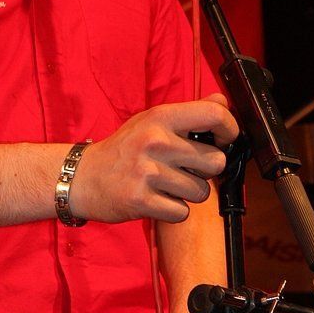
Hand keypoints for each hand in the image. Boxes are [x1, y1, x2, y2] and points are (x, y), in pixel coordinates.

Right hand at [70, 94, 236, 223]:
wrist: (84, 177)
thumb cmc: (123, 149)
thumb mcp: (151, 120)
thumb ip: (189, 112)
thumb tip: (221, 100)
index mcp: (160, 117)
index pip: (214, 114)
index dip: (229, 129)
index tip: (223, 139)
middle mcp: (155, 141)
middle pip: (215, 161)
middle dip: (206, 170)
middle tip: (185, 168)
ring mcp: (148, 172)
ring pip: (201, 192)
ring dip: (188, 193)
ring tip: (166, 184)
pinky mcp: (141, 201)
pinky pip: (182, 212)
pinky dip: (173, 210)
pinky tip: (156, 198)